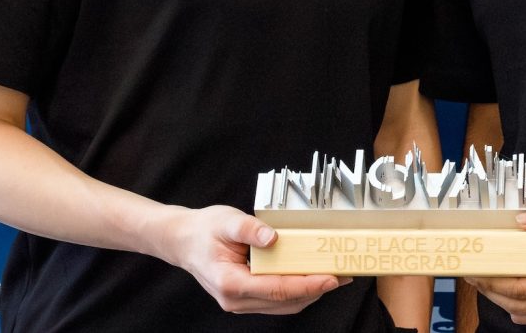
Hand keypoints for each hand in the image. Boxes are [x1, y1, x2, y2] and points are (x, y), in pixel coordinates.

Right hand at [164, 205, 350, 314]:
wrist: (184, 241)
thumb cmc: (204, 230)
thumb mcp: (226, 220)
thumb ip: (249, 228)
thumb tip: (273, 237)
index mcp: (230, 282)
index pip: (276, 289)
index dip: (306, 285)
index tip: (330, 278)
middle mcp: (235, 300)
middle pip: (284, 302)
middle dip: (315, 290)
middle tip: (341, 275)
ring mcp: (241, 303)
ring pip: (282, 306)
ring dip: (309, 293)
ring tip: (334, 277)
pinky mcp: (246, 298)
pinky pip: (276, 301)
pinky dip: (297, 292)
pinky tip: (311, 278)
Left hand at [465, 211, 525, 325]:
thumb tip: (522, 220)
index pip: (518, 289)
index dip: (492, 280)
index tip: (475, 270)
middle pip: (517, 304)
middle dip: (491, 290)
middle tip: (472, 274)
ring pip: (525, 312)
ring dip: (504, 297)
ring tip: (486, 279)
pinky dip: (520, 302)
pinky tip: (510, 287)